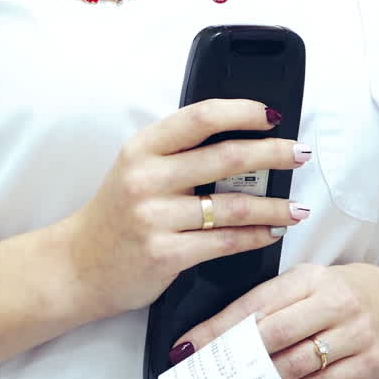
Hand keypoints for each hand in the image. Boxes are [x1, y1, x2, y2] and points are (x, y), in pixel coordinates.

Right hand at [61, 99, 310, 317]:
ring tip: (300, 207)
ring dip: (276, 206)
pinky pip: (225, 242)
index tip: (274, 115)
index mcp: (144, 147)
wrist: (76, 267)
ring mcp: (155, 218)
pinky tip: (273, 233)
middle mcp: (147, 178)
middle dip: (275, 154)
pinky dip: (256, 236)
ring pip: (234, 206)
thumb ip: (182, 148)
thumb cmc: (120, 210)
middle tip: (301, 154)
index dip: (243, 111)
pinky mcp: (165, 255)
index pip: (202, 117)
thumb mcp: (139, 166)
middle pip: (228, 158)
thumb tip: (246, 130)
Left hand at [171, 262, 378, 378]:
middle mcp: (338, 300)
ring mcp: (356, 332)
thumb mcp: (305, 288)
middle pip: (275, 334)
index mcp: (314, 276)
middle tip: (208, 376)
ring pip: (295, 364)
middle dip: (236, 358)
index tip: (188, 347)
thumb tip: (208, 338)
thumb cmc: (335, 298)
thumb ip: (266, 306)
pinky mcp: (368, 363)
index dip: (219, 326)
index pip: (259, 301)